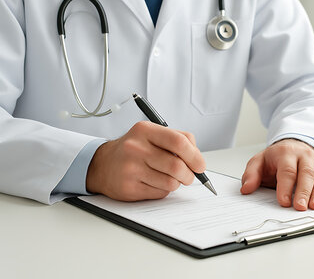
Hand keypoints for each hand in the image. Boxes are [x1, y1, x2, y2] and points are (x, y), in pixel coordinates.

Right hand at [86, 121, 204, 200]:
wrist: (103, 164)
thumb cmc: (135, 149)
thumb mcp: (152, 134)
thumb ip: (178, 140)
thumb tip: (198, 160)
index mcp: (145, 130)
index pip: (178, 142)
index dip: (194, 156)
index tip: (200, 166)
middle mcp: (136, 148)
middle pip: (176, 166)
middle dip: (189, 174)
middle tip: (189, 176)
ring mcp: (130, 169)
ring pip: (170, 182)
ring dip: (177, 183)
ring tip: (169, 177)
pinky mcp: (128, 188)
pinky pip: (160, 193)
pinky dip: (164, 190)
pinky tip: (154, 183)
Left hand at [240, 139, 313, 210]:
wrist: (293, 146)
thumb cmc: (276, 158)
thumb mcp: (259, 161)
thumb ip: (251, 175)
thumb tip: (246, 189)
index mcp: (286, 153)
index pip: (287, 170)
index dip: (285, 187)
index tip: (283, 202)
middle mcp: (304, 156)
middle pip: (306, 174)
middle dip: (304, 192)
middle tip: (300, 207)